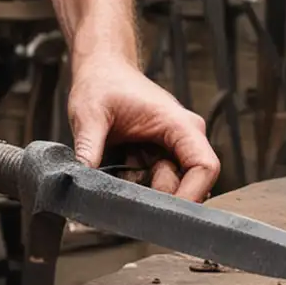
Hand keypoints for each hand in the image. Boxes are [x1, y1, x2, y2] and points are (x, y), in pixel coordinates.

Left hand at [69, 55, 219, 201]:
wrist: (101, 70)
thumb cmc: (103, 82)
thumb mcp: (89, 113)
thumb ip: (88, 145)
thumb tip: (81, 177)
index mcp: (179, 124)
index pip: (205, 167)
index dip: (190, 195)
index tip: (163, 214)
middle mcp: (183, 138)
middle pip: (185, 185)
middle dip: (155, 196)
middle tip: (123, 191)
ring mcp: (172, 149)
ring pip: (167, 188)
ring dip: (141, 189)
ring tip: (118, 168)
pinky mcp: (160, 157)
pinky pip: (153, 184)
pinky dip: (134, 185)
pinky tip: (119, 166)